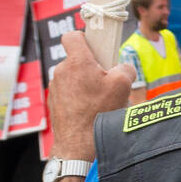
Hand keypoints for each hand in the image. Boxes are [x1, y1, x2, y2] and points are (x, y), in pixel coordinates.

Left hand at [47, 32, 135, 159]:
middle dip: (91, 67)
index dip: (84, 38)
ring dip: (85, 84)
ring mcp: (55, 88)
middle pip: (77, 60)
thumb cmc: (99, 113)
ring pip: (72, 77)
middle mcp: (62, 72)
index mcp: (77, 62)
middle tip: (105, 82)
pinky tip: (89, 111)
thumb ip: (126, 68)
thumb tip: (124, 68)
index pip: (73, 36)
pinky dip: (78, 97)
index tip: (95, 48)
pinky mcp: (54, 103)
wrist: (79, 145)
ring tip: (99, 101)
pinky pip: (68, 93)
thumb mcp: (122, 86)